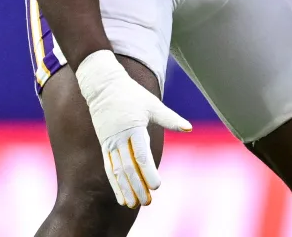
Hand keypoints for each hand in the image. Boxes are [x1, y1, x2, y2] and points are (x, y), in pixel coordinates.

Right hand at [75, 50, 191, 207]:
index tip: (156, 186)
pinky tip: (121, 197)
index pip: (141, 154)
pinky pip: (109, 168)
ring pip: (117, 170)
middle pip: (128, 167)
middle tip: (147, 201)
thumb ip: (170, 118)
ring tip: (133, 204)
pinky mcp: (104, 144)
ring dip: (125, 189)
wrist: (103, 86)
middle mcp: (119, 137)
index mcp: (133, 127)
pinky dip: (115, 183)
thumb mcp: (152, 104)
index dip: (148, 171)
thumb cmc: (132, 94)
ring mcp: (109, 142)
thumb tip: (188, 128)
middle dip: (138, 185)